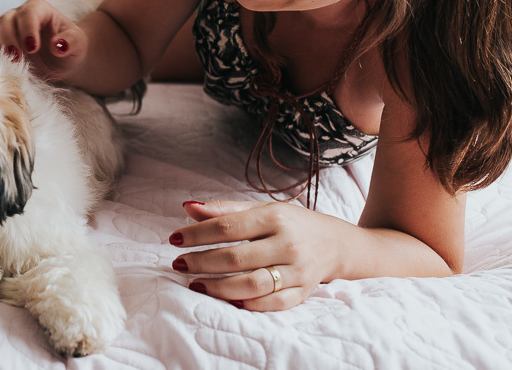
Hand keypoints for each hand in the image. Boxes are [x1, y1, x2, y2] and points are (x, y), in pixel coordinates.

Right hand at [0, 0, 88, 81]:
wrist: (61, 62)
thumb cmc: (70, 49)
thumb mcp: (78, 45)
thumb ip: (71, 42)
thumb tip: (58, 46)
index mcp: (39, 9)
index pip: (29, 13)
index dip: (28, 29)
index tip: (33, 48)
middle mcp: (19, 16)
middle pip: (6, 20)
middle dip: (9, 38)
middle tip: (16, 58)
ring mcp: (6, 30)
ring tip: (5, 63)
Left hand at [167, 199, 342, 310]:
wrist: (336, 243)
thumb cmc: (291, 223)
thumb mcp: (262, 209)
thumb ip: (225, 210)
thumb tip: (188, 207)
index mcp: (275, 217)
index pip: (228, 226)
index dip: (197, 233)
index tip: (174, 239)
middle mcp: (287, 244)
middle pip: (236, 258)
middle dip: (201, 262)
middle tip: (178, 264)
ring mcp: (297, 271)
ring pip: (252, 285)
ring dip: (218, 288)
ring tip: (195, 284)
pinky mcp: (304, 292)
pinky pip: (273, 304)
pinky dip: (249, 305)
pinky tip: (228, 300)